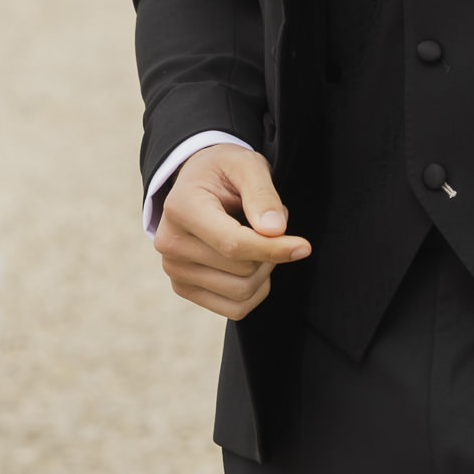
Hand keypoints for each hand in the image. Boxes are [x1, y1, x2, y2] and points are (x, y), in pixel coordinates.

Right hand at [153, 144, 309, 320]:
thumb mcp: (247, 165)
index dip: (273, 249)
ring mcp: (174, 270)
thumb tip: (274, 230)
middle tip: (270, 222)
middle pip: (242, 271)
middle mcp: (170, 243)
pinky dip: (256, 290)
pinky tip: (253, 263)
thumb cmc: (225, 170)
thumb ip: (262, 194)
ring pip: (241, 293)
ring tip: (258, 238)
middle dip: (270, 250)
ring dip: (264, 270)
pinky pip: (235, 309)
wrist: (197, 182)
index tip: (303, 246)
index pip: (233, 244)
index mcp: (181, 208)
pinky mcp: (184, 288)